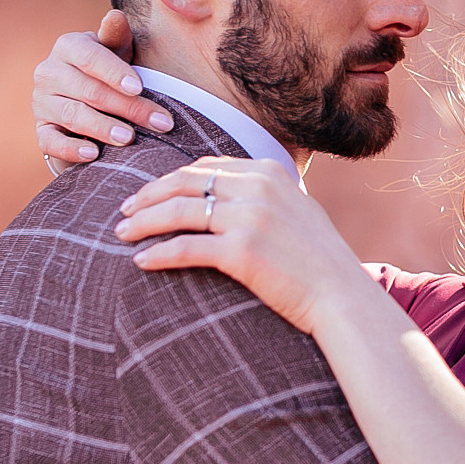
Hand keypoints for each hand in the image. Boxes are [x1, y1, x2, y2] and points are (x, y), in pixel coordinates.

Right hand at [33, 10, 171, 166]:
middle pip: (89, 90)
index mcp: (68, 46)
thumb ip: (116, 36)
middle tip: (158, 122)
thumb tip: (115, 17)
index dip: (114, 72)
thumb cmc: (110, 71)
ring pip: (73, 115)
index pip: (89, 57)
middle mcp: (49, 72)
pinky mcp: (41, 130)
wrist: (88, 102)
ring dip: (102, 128)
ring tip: (129, 138)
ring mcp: (41, 102)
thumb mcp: (117, 50)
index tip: (138, 87)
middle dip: (127, 107)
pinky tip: (93, 154)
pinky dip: (71, 149)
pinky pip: (51, 141)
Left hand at [117, 158, 374, 335]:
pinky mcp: (242, 250)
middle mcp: (259, 187)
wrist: (343, 297)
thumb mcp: (297, 212)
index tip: (148, 195)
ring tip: (122, 234)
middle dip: (147, 196)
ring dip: (143, 223)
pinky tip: (141, 261)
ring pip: (178, 211)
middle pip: (184, 182)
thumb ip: (265, 196)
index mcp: (269, 171)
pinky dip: (157, 253)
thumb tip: (225, 195)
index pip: (204, 166)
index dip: (169, 180)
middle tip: (123, 212)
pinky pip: (185, 247)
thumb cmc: (320, 262)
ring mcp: (251, 216)